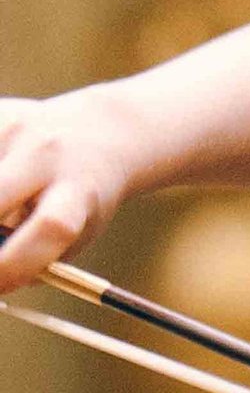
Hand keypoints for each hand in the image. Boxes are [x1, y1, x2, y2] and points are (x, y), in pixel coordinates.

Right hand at [0, 85, 140, 294]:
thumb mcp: (75, 232)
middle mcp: (47, 154)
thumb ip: (35, 259)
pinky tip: (1, 184)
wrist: (97, 132)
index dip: (14, 264)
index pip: (50, 228)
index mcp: (77, 190)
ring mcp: (14, 129)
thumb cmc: (79, 198)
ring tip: (7, 212)